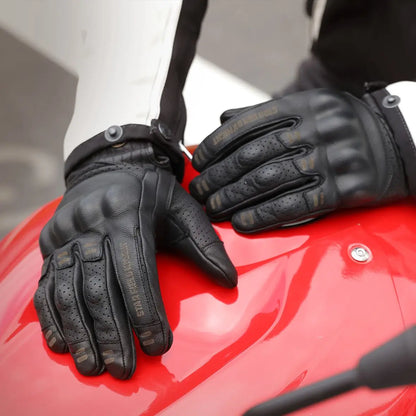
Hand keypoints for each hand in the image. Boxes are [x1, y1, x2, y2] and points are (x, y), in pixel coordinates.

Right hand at [34, 142, 236, 378]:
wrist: (109, 164)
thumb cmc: (151, 191)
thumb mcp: (182, 208)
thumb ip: (205, 243)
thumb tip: (230, 282)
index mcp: (127, 213)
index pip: (136, 270)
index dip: (146, 311)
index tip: (159, 346)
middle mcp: (90, 225)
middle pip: (99, 287)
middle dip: (113, 332)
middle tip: (124, 369)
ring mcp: (65, 235)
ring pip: (68, 291)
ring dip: (81, 333)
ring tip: (94, 367)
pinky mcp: (49, 244)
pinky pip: (45, 285)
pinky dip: (53, 317)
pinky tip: (62, 344)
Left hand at [190, 88, 409, 232]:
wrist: (399, 141)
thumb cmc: (343, 127)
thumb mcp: (309, 108)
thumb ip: (265, 114)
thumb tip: (222, 119)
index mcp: (304, 106)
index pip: (249, 124)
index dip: (218, 145)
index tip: (199, 161)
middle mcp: (317, 129)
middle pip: (254, 156)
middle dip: (220, 176)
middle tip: (199, 193)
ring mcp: (332, 159)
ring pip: (270, 181)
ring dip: (235, 198)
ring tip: (213, 209)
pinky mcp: (345, 189)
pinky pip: (296, 205)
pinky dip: (264, 215)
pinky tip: (242, 222)